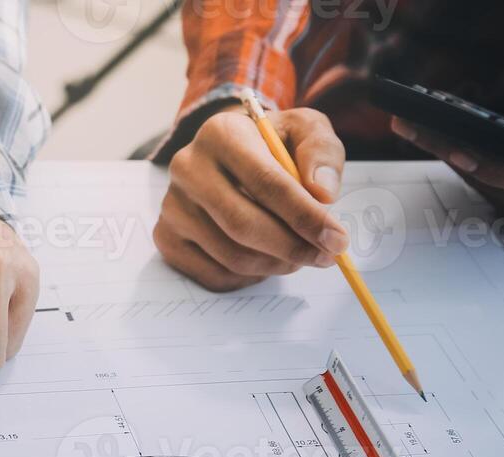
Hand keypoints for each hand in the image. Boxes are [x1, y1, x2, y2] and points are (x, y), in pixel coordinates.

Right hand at [154, 107, 347, 291]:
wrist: (228, 154)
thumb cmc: (271, 145)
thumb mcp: (304, 130)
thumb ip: (321, 153)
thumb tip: (323, 194)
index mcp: (220, 134)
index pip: (266, 182)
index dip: (305, 216)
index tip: (337, 240)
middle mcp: (187, 169)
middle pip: (243, 225)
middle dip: (293, 248)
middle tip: (325, 256)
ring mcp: (172, 207)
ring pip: (232, 256)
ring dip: (276, 264)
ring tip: (298, 254)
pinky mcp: (166, 238)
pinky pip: (215, 275)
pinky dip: (250, 277)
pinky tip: (265, 258)